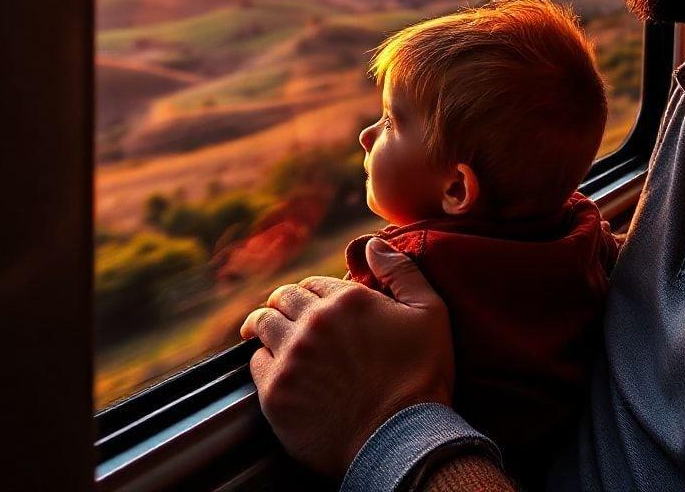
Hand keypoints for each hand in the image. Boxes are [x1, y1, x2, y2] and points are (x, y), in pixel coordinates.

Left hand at [240, 238, 453, 476]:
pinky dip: (262, 357)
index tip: (319, 304)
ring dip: (266, 323)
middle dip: (286, 301)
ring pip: (263, 324)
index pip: (314, 282)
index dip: (316, 291)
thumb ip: (401, 271)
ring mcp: (292, 357)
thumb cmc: (421, 375)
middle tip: (288, 312)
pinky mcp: (276, 393)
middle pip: (283, 298)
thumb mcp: (430, 311)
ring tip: (267, 331)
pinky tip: (273, 363)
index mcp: (348, 299)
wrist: (402, 440)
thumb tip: (373, 244)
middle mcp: (314, 322)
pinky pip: (255, 363)